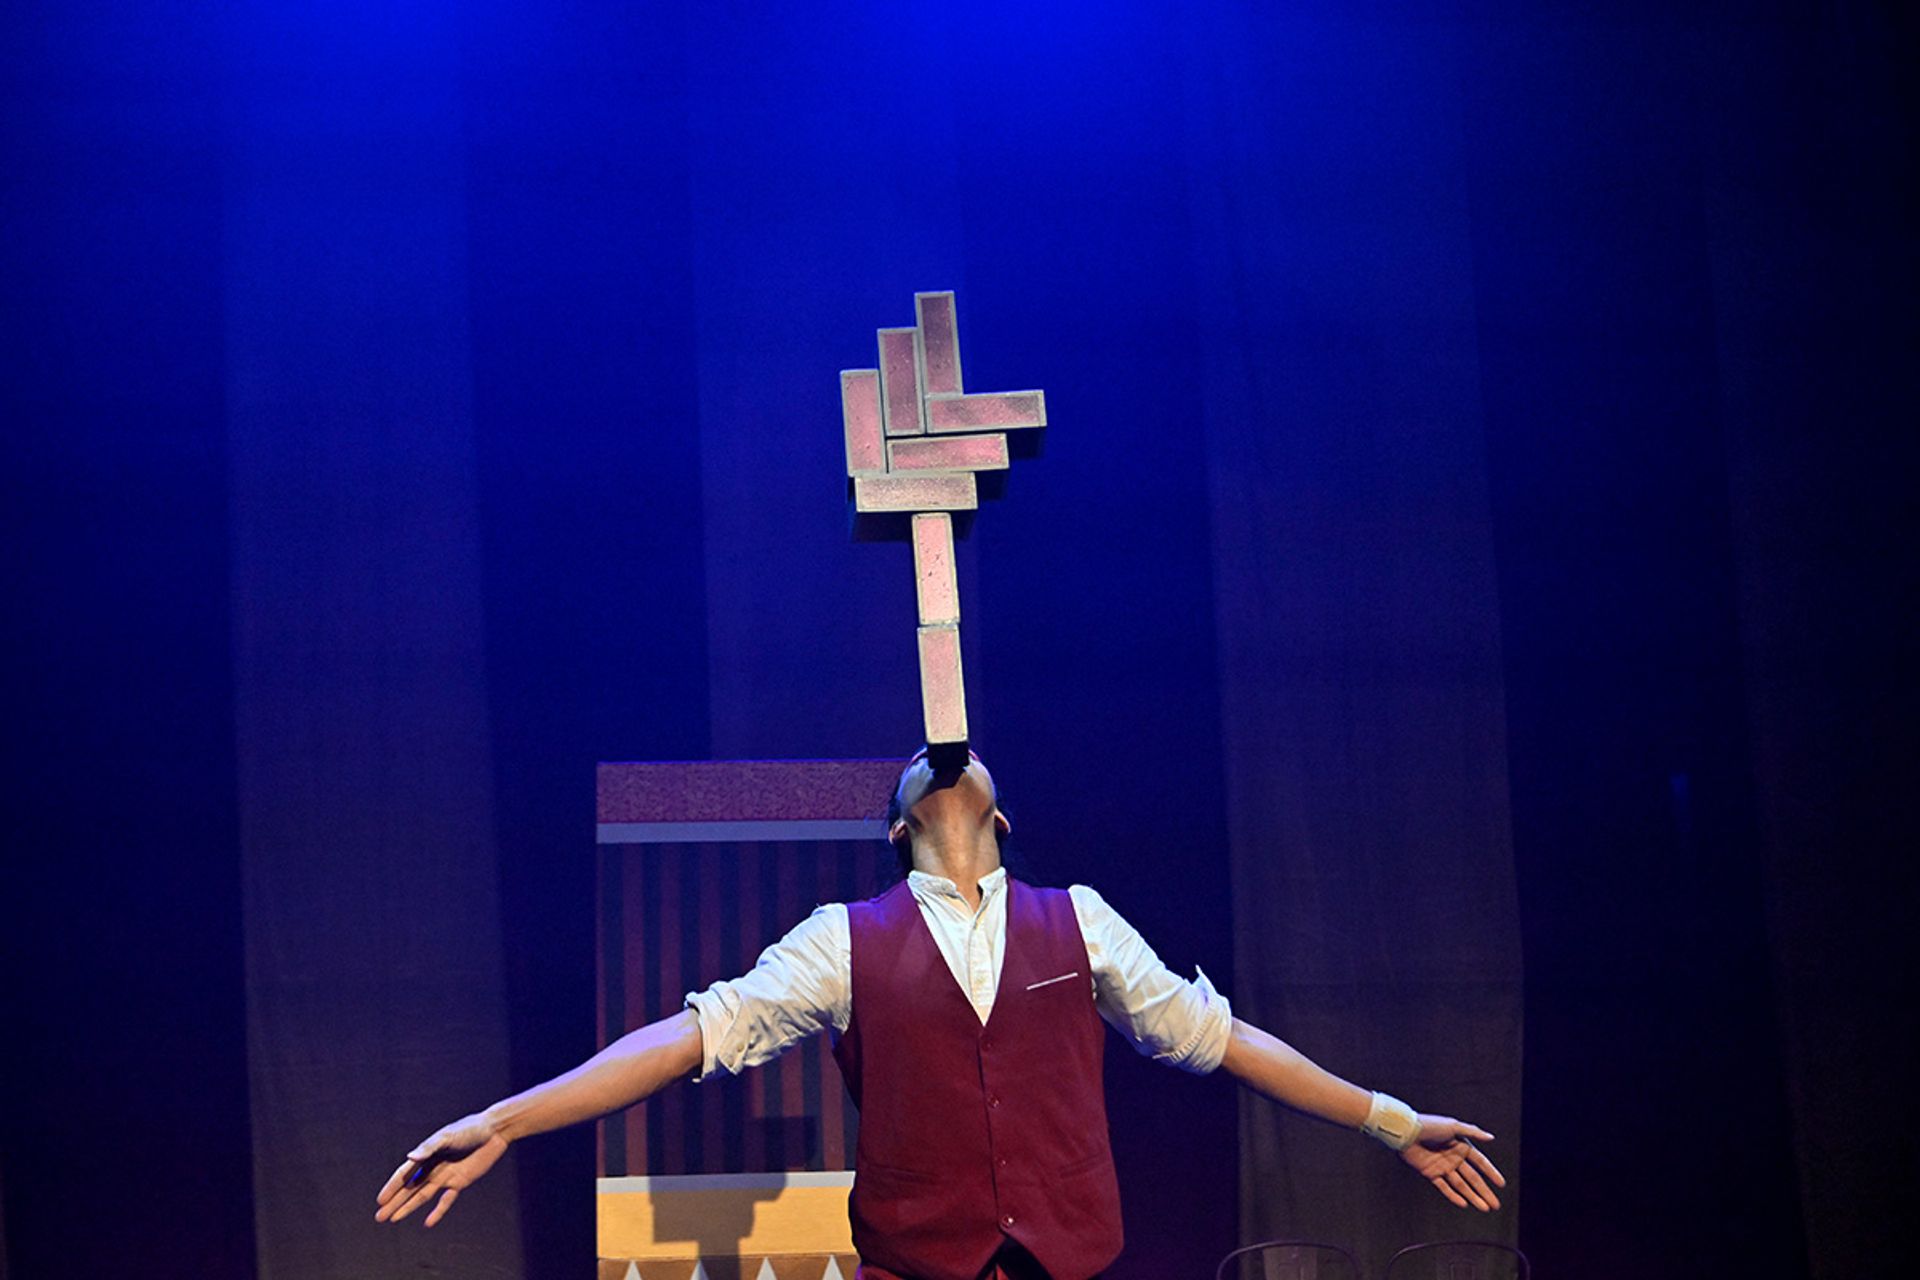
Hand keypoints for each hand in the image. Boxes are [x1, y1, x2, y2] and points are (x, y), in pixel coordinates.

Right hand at [375, 1112, 509, 1227]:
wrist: (494, 1131)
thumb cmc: (469, 1129)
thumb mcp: (447, 1137)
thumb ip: (429, 1148)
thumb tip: (410, 1157)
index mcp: (426, 1155)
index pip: (404, 1174)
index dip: (392, 1187)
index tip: (380, 1201)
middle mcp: (433, 1168)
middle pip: (409, 1189)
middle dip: (394, 1202)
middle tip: (379, 1216)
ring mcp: (446, 1176)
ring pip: (422, 1196)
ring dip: (408, 1208)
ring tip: (394, 1219)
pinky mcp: (460, 1182)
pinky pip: (446, 1200)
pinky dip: (438, 1211)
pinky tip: (428, 1223)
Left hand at [1400, 1115, 1504, 1210]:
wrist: (1406, 1131)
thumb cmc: (1429, 1125)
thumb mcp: (1453, 1126)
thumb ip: (1473, 1132)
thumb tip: (1491, 1137)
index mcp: (1460, 1146)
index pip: (1480, 1162)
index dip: (1491, 1172)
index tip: (1501, 1184)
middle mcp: (1453, 1158)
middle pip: (1473, 1178)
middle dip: (1484, 1191)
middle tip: (1496, 1205)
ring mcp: (1442, 1167)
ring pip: (1461, 1185)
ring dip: (1473, 1196)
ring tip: (1485, 1207)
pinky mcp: (1430, 1173)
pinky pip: (1444, 1187)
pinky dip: (1453, 1196)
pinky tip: (1464, 1204)